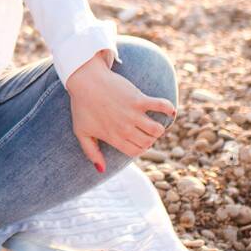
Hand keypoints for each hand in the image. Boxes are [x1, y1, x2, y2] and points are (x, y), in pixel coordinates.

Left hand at [65, 49, 176, 171]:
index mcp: (113, 138)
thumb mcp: (81, 132)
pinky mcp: (138, 99)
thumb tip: (101, 169)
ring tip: (152, 122)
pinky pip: (161, 106)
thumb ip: (91, 152)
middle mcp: (125, 128)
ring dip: (158, 127)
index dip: (141, 148)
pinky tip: (169, 110)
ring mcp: (132, 114)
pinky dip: (168, 109)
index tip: (139, 140)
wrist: (84, 80)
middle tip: (144, 130)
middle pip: (148, 142)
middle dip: (149, 139)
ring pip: (157, 130)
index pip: (136, 151)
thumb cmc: (82, 106)